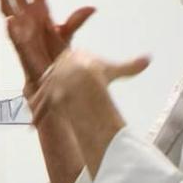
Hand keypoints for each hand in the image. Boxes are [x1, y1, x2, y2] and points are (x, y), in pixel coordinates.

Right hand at [0, 0, 95, 85]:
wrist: (50, 79)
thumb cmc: (55, 59)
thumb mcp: (66, 36)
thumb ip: (75, 21)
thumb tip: (90, 8)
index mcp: (41, 12)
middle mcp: (28, 16)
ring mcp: (21, 25)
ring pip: (9, 1)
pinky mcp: (17, 37)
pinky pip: (9, 21)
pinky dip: (4, 7)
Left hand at [28, 48, 149, 124]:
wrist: (80, 82)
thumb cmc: (97, 74)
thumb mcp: (114, 69)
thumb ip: (130, 66)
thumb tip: (149, 60)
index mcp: (72, 58)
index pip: (70, 64)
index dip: (71, 71)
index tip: (71, 77)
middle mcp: (58, 69)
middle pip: (56, 77)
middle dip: (56, 84)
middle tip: (60, 94)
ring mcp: (50, 82)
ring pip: (46, 93)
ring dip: (43, 102)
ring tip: (40, 113)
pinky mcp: (45, 94)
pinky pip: (41, 106)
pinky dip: (38, 116)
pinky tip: (33, 124)